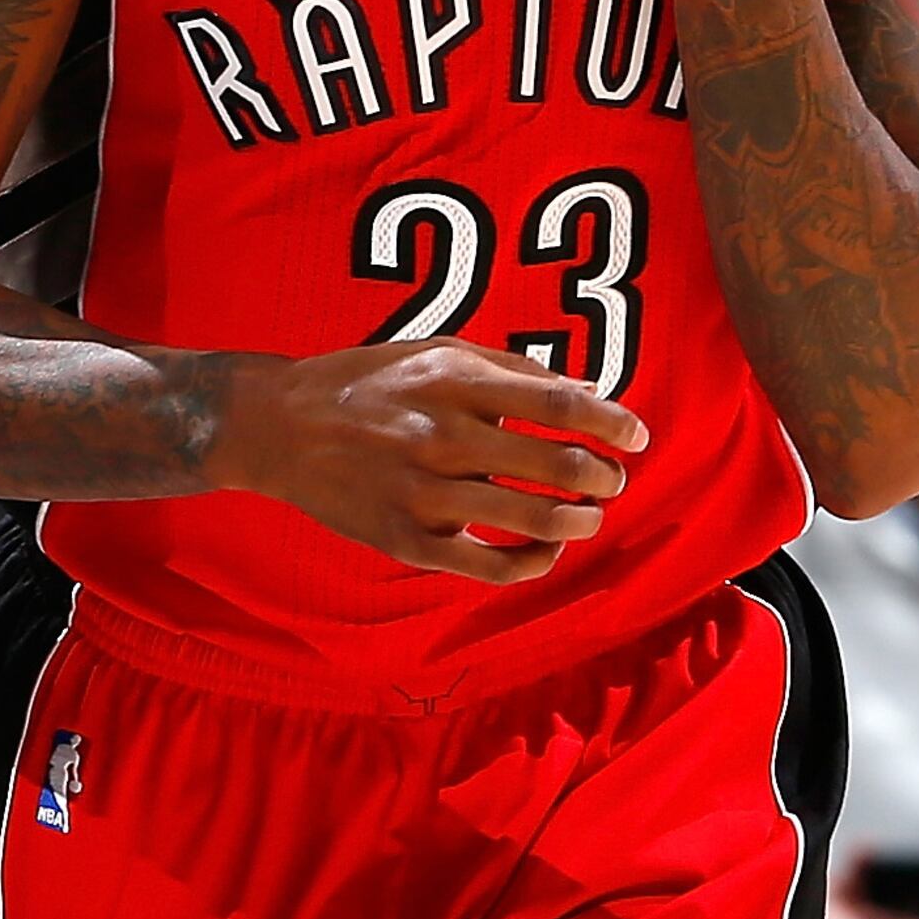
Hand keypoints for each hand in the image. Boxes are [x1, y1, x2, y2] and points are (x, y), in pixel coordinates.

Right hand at [208, 340, 645, 582]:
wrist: (279, 427)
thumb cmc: (372, 381)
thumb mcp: (441, 351)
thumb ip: (516, 371)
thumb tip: (591, 395)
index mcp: (457, 382)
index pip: (562, 407)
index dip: (614, 424)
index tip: (638, 436)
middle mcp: (444, 436)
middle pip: (559, 467)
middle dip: (604, 478)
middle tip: (614, 480)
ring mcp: (424, 494)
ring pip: (534, 521)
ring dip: (580, 522)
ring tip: (590, 516)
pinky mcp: (406, 541)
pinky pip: (490, 567)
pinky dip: (533, 563)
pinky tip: (547, 550)